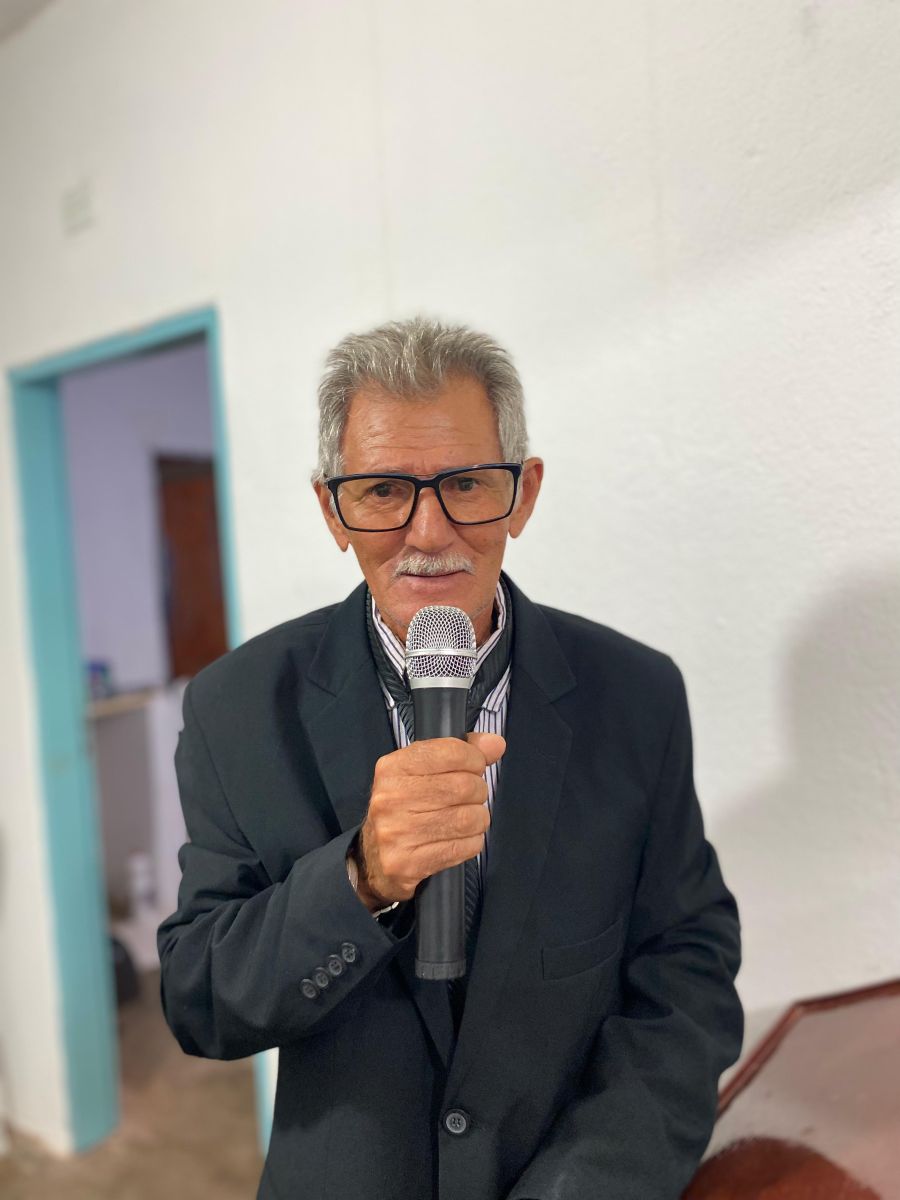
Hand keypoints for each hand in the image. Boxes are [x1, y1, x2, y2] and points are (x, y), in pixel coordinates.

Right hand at [352, 732, 505, 910]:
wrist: (372, 859)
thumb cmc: (404, 808)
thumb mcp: (421, 771)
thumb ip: (460, 751)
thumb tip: (495, 744)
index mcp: (393, 768)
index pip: (451, 752)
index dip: (474, 759)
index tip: (475, 767)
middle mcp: (391, 798)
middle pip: (464, 786)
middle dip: (478, 791)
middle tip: (470, 797)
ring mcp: (397, 832)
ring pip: (468, 819)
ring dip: (478, 819)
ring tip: (465, 819)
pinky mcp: (408, 863)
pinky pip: (465, 847)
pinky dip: (471, 842)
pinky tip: (458, 839)